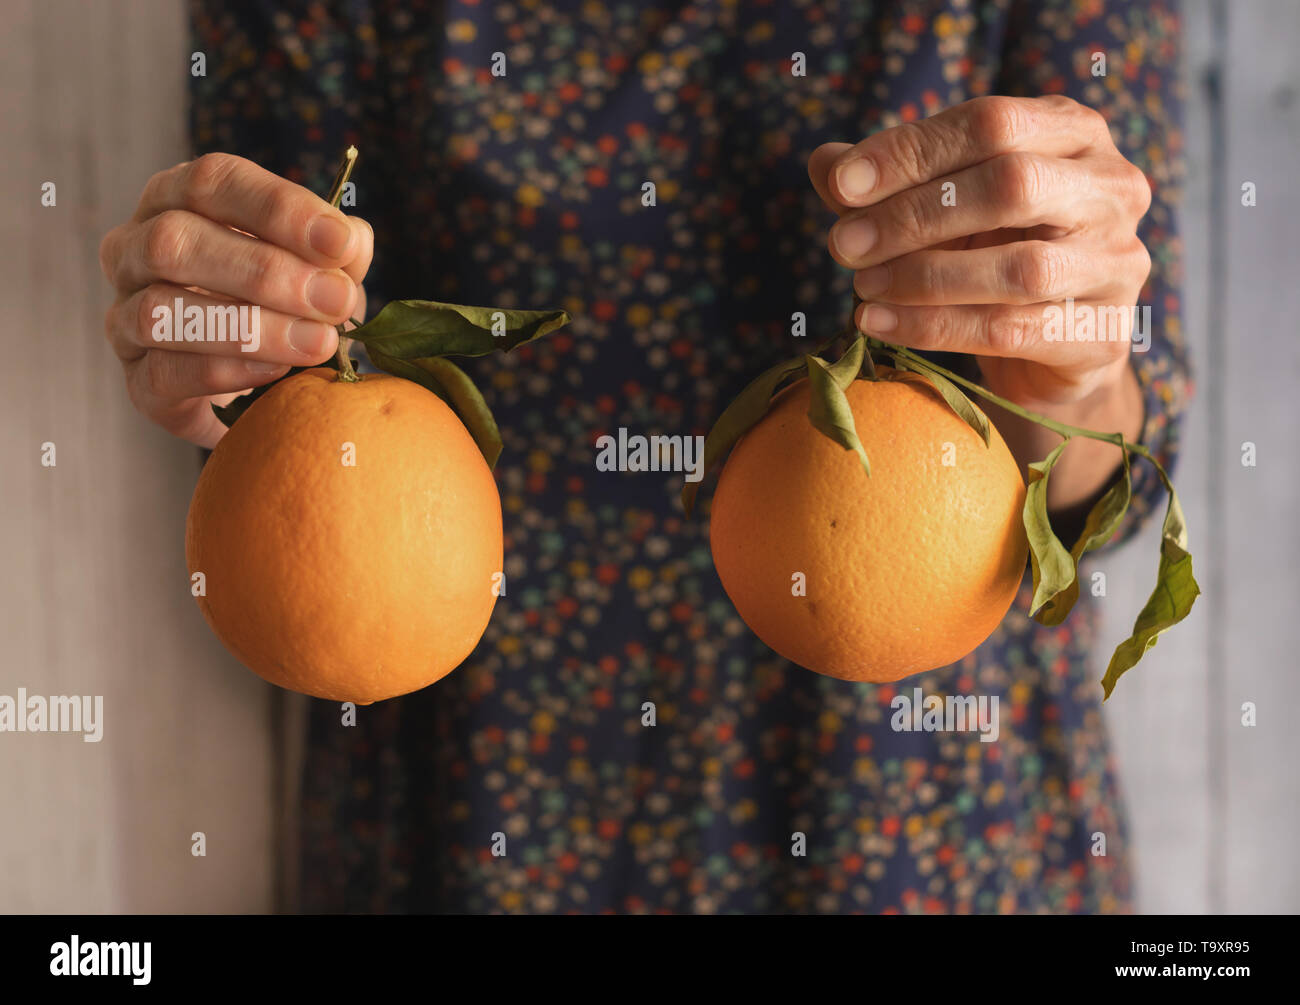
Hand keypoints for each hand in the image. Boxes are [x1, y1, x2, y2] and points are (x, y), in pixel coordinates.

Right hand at [99, 153, 372, 446]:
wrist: (257, 388)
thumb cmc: (285, 307)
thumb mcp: (318, 268)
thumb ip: (336, 251)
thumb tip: (351, 241)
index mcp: (176, 201)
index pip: (212, 182)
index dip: (279, 209)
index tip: (340, 243)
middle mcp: (134, 249)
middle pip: (176, 241)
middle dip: (266, 272)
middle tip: (335, 300)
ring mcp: (123, 316)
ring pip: (160, 310)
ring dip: (249, 328)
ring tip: (317, 342)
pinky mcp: (135, 379)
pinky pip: (164, 373)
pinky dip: (227, 371)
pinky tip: (277, 373)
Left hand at [808, 95, 1149, 510]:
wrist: (1051, 345)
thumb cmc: (990, 252)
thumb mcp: (938, 206)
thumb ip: (886, 183)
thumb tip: (825, 165)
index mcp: (1073, 133)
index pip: (990, 123)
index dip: (910, 151)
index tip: (841, 185)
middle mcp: (1111, 188)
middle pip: (1011, 185)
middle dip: (914, 215)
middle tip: (844, 245)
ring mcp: (1117, 262)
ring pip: (1018, 267)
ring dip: (923, 277)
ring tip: (861, 287)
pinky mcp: (1102, 333)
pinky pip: (1011, 330)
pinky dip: (934, 327)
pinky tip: (879, 325)